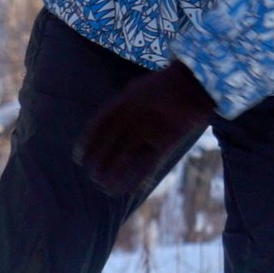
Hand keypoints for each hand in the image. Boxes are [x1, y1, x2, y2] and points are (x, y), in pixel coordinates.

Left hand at [78, 61, 216, 195]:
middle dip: (98, 163)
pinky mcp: (166, 141)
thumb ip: (122, 106)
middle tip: (93, 176)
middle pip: (107, 145)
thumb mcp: (137, 90)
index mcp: (122, 102)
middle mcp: (131, 117)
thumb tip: (108, 123)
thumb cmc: (165, 86)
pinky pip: (148, 164)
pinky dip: (139, 179)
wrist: (194, 82)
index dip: (86, 145)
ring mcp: (148, 129)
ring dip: (113, 176)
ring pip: (123, 158)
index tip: (79, 159)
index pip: (97, 128)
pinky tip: (131, 190)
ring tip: (105, 188)